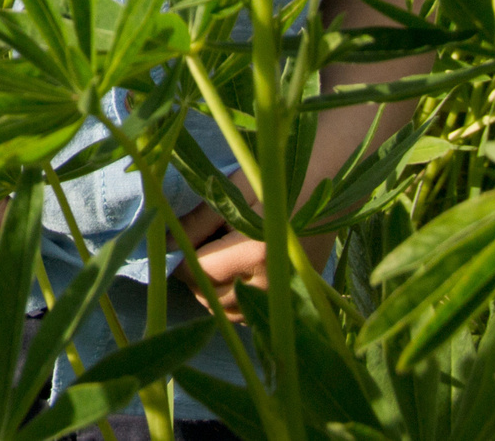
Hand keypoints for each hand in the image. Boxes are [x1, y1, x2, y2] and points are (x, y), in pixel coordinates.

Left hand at [177, 200, 330, 322]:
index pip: (197, 273)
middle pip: (209, 296)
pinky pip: (248, 314)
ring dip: (212, 289)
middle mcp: (271, 284)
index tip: (176, 241)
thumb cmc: (276, 180)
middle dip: (194, 273)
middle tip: (199, 244)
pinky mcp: (292, 302)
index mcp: (256, 253)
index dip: (179, 260)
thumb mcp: (232, 193)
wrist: (328, 189)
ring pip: (226, 311)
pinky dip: (233, 300)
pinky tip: (236, 272)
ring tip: (217, 256)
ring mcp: (284, 298)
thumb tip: (165, 244)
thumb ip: (197, 221)